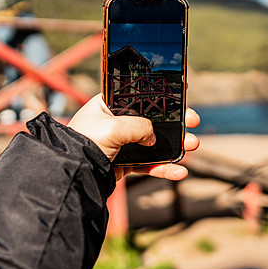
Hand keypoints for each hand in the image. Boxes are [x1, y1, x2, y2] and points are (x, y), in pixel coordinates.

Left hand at [67, 94, 199, 181]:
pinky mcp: (124, 163)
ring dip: (175, 146)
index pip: (141, 96)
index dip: (162, 97)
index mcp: (109, 105)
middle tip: (194, 122)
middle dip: (176, 123)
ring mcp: (121, 144)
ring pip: (155, 144)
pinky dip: (164, 168)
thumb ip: (140, 126)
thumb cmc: (86, 141)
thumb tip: (153, 137)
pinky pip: (148, 165)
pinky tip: (179, 171)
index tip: (182, 96)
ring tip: (193, 146)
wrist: (74, 172)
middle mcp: (115, 122)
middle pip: (153, 120)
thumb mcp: (116, 126)